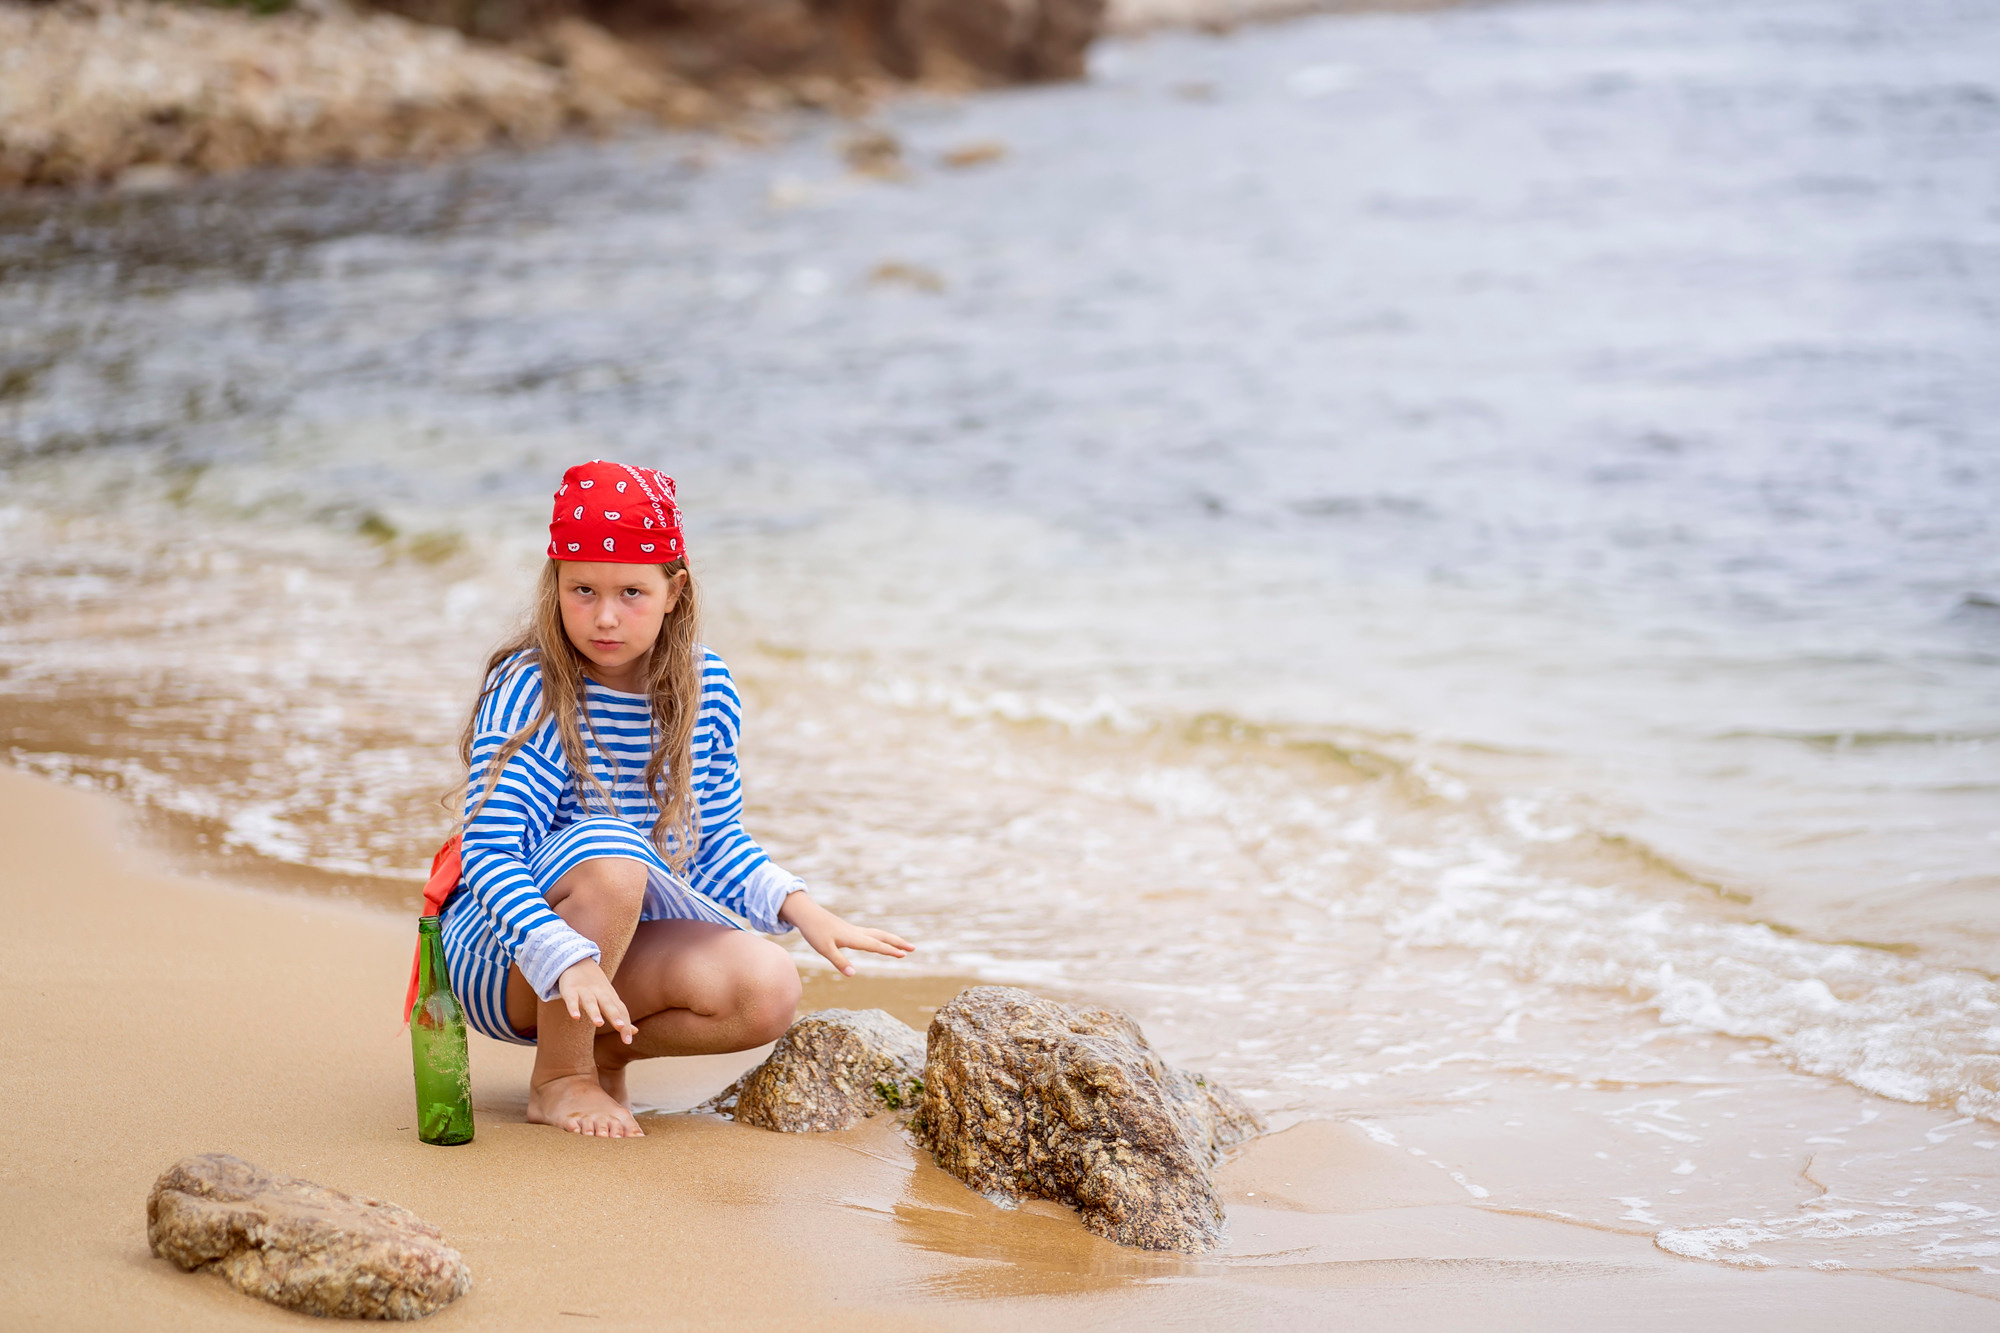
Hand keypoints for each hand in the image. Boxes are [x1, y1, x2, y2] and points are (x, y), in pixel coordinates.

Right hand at [555, 959, 636, 1042]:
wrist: (577, 961)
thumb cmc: (596, 986)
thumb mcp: (610, 999)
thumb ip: (621, 1015)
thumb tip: (634, 1032)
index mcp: (610, 997)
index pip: (620, 1011)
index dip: (625, 1025)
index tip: (628, 1040)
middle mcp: (600, 993)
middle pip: (609, 1004)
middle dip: (615, 1016)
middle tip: (621, 1028)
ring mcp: (585, 991)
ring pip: (590, 1002)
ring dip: (594, 1012)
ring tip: (598, 1024)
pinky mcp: (570, 989)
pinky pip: (571, 999)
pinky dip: (573, 1007)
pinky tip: (575, 1017)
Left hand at [780, 891, 913, 976]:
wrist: (807, 914)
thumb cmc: (815, 932)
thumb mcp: (825, 950)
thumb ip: (839, 962)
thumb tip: (853, 974)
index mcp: (853, 938)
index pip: (876, 945)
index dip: (890, 950)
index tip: (904, 954)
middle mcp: (857, 933)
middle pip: (882, 937)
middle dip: (898, 943)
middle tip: (913, 948)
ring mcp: (854, 930)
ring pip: (878, 934)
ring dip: (891, 939)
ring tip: (903, 945)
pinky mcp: (850, 930)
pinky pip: (871, 934)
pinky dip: (881, 937)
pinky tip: (880, 942)